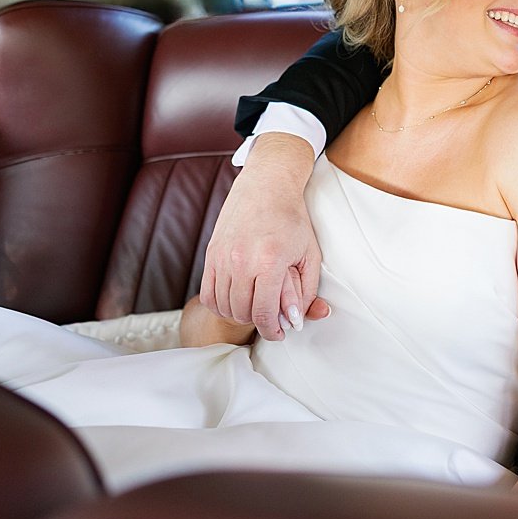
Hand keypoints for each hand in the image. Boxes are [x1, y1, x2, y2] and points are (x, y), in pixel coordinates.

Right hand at [200, 133, 326, 340]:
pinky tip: (234, 301)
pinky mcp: (211, 252)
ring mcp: (222, 256)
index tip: (278, 333)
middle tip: (269, 320)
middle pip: (242, 312)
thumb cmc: (292, 219)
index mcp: (269, 261)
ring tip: (254, 309)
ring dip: (239, 314)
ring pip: (223, 305)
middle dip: (257, 323)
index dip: (271, 331)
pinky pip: (208, 293)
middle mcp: (241, 260)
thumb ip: (306, 291)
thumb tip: (294, 321)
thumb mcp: (310, 255)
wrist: (267, 185)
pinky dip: (220, 304)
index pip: (263, 312)